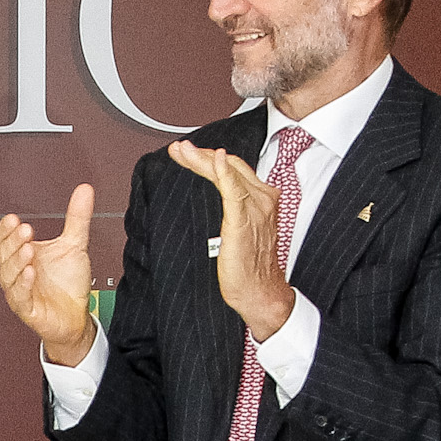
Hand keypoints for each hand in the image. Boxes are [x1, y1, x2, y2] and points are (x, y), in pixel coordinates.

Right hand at [0, 186, 99, 361]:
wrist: (75, 316)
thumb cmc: (68, 284)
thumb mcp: (75, 245)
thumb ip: (77, 217)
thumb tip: (84, 191)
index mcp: (23, 254)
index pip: (5, 238)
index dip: (6, 229)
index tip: (14, 219)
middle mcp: (18, 272)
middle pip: (4, 254)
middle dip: (13, 241)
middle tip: (25, 229)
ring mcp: (20, 290)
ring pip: (8, 275)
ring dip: (16, 261)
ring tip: (28, 248)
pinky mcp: (27, 309)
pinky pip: (19, 297)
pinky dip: (23, 284)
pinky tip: (30, 273)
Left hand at [164, 142, 295, 338]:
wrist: (261, 292)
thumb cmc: (250, 268)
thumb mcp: (240, 232)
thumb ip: (232, 210)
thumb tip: (215, 202)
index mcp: (261, 199)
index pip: (233, 169)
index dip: (209, 158)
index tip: (188, 153)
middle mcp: (262, 199)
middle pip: (229, 166)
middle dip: (201, 155)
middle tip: (179, 149)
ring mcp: (255, 208)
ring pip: (227, 173)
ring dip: (202, 159)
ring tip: (181, 151)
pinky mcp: (244, 220)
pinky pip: (233, 190)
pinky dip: (223, 171)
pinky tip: (214, 158)